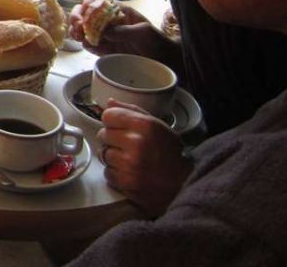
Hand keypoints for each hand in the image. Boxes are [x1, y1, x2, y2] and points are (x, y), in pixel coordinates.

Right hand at [68, 0, 161, 56]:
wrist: (164, 61)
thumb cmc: (157, 41)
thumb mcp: (144, 32)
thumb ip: (125, 31)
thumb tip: (104, 31)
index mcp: (119, 11)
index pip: (99, 0)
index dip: (88, 2)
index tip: (84, 9)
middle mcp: (109, 21)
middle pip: (86, 14)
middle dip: (77, 17)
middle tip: (77, 26)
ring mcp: (105, 36)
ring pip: (84, 29)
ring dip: (77, 30)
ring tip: (77, 37)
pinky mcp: (104, 50)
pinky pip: (90, 45)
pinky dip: (85, 44)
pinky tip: (85, 45)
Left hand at [96, 99, 190, 216]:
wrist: (183, 184)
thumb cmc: (169, 153)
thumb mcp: (156, 125)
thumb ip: (131, 111)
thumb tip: (110, 103)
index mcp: (145, 125)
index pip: (108, 115)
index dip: (112, 122)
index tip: (119, 127)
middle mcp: (136, 142)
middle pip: (103, 134)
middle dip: (112, 140)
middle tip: (127, 146)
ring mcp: (130, 164)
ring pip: (103, 154)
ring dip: (113, 158)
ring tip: (130, 161)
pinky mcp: (127, 183)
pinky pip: (107, 173)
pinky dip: (116, 174)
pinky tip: (130, 173)